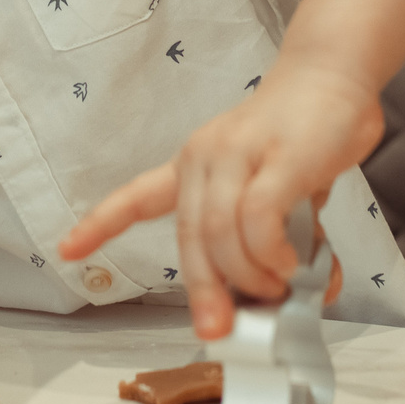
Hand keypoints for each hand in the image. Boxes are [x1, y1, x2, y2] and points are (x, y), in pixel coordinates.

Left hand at [59, 54, 380, 339]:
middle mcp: (206, 158)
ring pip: (220, 235)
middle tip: (220, 329)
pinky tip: (289, 263)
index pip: (138, 196)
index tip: (67, 250)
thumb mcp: (281, 192)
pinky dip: (271, 254)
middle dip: (204, 293)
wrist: (337, 73)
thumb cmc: (307, 135)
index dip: (100, 226)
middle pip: (189, 238)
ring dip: (247, 276)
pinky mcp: (279, 159)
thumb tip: (291, 293)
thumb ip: (279, 239)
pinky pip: (258, 220)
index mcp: (196, 166)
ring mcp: (238, 154)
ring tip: (276, 286)